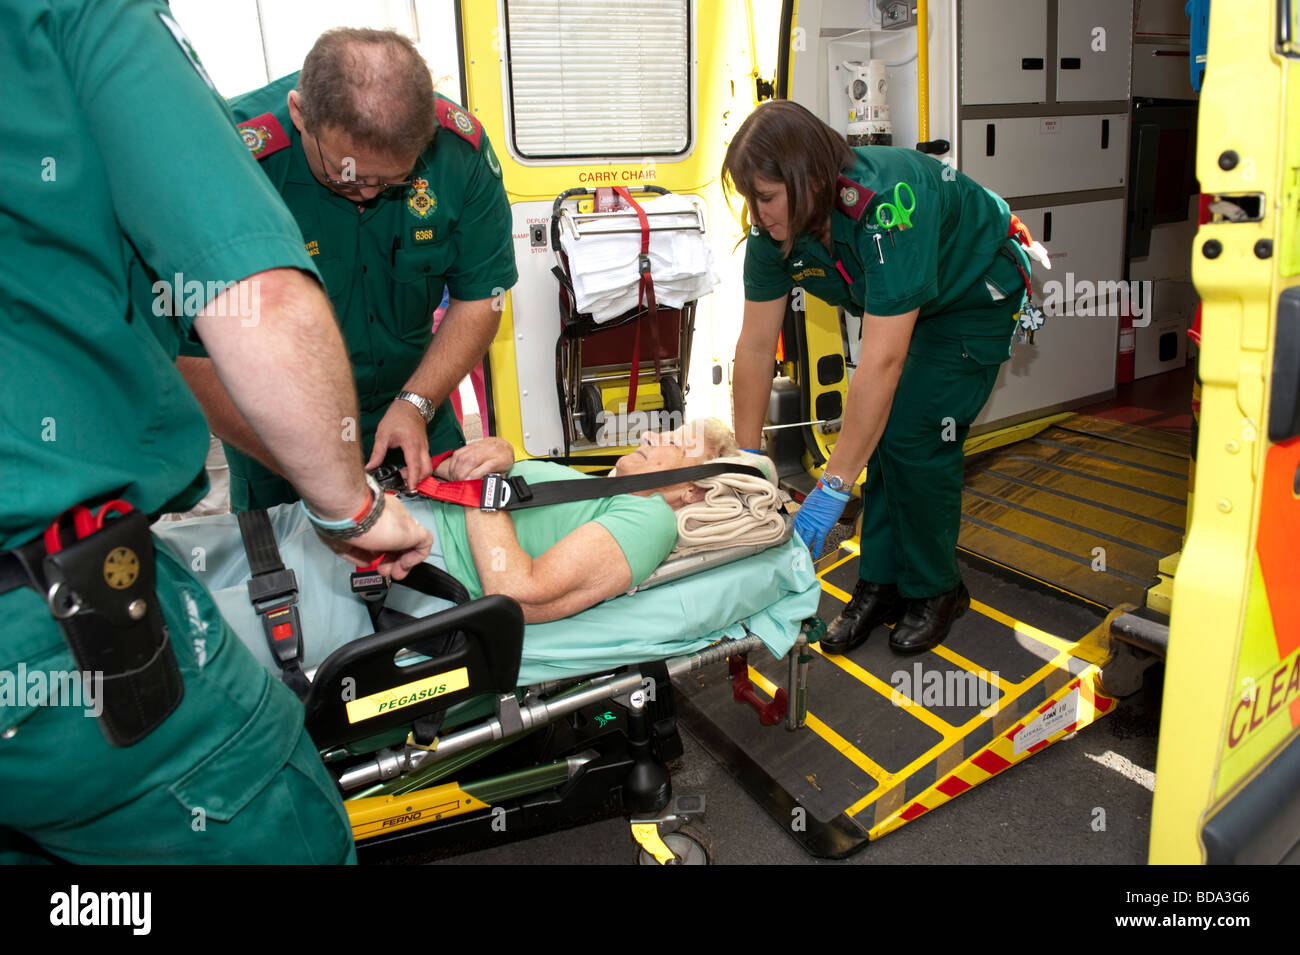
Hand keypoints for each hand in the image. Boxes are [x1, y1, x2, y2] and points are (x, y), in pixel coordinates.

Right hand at [317, 494, 432, 580]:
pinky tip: (403, 564)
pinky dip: (415, 558)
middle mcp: (390, 515)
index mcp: (374, 514)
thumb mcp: (344, 542)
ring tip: (395, 573)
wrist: (349, 513)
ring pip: (411, 542)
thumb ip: (357, 552)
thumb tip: (367, 561)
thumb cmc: (341, 523)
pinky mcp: (413, 529)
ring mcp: (403, 521)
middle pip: (398, 538)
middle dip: (392, 558)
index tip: (373, 560)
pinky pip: (424, 544)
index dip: (381, 550)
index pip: (385, 531)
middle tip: (384, 570)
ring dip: (404, 561)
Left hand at [366, 400, 430, 491]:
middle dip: (416, 480)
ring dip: (418, 475)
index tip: (409, 489)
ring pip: (427, 467)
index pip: (415, 467)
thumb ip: (377, 453)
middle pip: (426, 470)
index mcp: (411, 445)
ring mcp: (425, 448)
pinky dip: (418, 469)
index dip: (412, 479)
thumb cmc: (397, 418)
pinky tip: (406, 469)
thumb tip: (369, 467)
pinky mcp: (425, 448)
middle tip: (402, 481)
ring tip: (402, 475)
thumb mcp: (382, 435)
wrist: (411, 405)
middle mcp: (422, 448)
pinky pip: (425, 462)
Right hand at [444, 437, 514, 479]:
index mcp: (500, 459)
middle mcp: (489, 451)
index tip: (469, 484)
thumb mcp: (505, 472)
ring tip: (455, 479)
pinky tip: (453, 471)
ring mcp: (479, 447)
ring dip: (456, 470)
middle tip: (460, 483)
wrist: (503, 445)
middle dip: (462, 475)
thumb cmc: (504, 460)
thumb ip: (496, 480)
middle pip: (471, 461)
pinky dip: (453, 464)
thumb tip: (485, 489)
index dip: (475, 477)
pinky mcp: (470, 445)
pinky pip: (458, 453)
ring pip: (463, 457)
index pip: (486, 467)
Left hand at [793, 481, 849, 555]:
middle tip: (791, 554)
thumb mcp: (809, 504)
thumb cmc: (822, 494)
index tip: (788, 544)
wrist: (831, 490)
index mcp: (801, 515)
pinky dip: (817, 548)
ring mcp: (814, 525)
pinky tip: (815, 555)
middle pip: (798, 537)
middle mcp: (805, 521)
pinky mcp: (823, 527)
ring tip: (801, 557)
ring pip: (807, 540)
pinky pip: (819, 540)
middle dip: (795, 546)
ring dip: (804, 549)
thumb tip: (806, 519)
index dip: (790, 538)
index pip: (793, 529)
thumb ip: (806, 514)